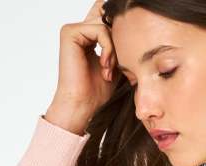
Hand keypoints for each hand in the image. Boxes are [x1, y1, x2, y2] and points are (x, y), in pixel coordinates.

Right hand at [48, 1, 119, 125]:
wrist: (82, 104)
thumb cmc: (95, 91)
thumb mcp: (115, 64)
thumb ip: (120, 47)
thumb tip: (135, 32)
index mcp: (87, 37)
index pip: (107, 21)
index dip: (119, 28)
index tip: (124, 47)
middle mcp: (79, 30)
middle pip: (109, 21)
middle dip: (118, 44)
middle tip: (113, 67)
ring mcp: (73, 30)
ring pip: (106, 27)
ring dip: (113, 51)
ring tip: (108, 70)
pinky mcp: (70, 32)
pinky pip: (100, 31)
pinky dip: (108, 49)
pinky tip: (104, 66)